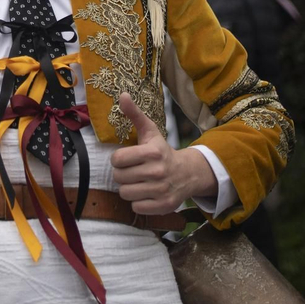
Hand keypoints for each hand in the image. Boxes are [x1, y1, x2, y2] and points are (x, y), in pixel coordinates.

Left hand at [110, 93, 215, 213]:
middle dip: (123, 174)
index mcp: (152, 152)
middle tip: (133, 171)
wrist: (188, 173)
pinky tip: (146, 193)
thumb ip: (134, 114)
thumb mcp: (150, 131)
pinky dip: (138, 202)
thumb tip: (122, 95)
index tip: (127, 159)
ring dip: (129, 189)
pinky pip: (136, 207)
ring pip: (125, 194)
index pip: (116, 160)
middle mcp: (157, 171)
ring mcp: (161, 190)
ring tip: (139, 182)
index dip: (118, 160)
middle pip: (119, 178)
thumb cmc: (162, 151)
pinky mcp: (163, 206)